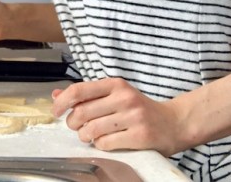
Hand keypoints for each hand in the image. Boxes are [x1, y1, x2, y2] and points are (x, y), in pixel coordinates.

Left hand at [52, 77, 183, 156]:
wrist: (174, 123)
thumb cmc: (139, 108)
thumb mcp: (114, 95)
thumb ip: (86, 94)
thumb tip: (56, 95)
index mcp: (115, 84)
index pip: (79, 90)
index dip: (62, 102)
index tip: (56, 111)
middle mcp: (124, 98)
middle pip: (82, 112)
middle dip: (73, 122)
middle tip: (75, 126)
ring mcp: (133, 117)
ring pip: (92, 129)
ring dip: (85, 135)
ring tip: (88, 135)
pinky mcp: (140, 136)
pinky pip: (106, 143)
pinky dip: (100, 145)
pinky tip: (104, 141)